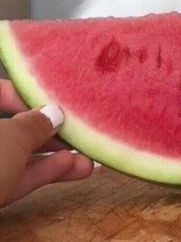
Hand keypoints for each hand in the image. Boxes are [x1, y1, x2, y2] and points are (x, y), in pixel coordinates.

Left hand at [0, 78, 92, 207]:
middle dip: (50, 131)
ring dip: (54, 156)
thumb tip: (54, 114)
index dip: (30, 93)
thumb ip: (36, 123)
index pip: (0, 90)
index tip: (55, 103)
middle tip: (78, 131)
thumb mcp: (12, 137)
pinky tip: (72, 169)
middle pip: (13, 125)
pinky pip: (14, 176)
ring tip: (86, 158)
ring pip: (17, 155)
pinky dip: (41, 173)